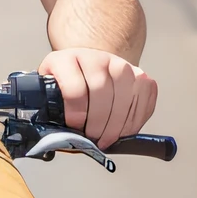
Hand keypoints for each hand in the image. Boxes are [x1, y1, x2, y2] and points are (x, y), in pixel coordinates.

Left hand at [40, 48, 157, 148]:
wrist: (90, 70)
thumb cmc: (70, 87)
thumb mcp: (52, 93)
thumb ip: (53, 108)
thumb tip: (59, 136)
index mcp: (67, 60)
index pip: (75, 88)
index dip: (76, 113)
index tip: (76, 127)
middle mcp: (96, 58)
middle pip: (101, 91)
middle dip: (98, 122)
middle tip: (93, 138)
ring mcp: (121, 64)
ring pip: (125, 95)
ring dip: (116, 124)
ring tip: (107, 139)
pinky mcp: (141, 76)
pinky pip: (144, 100)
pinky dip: (134, 120)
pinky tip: (124, 131)